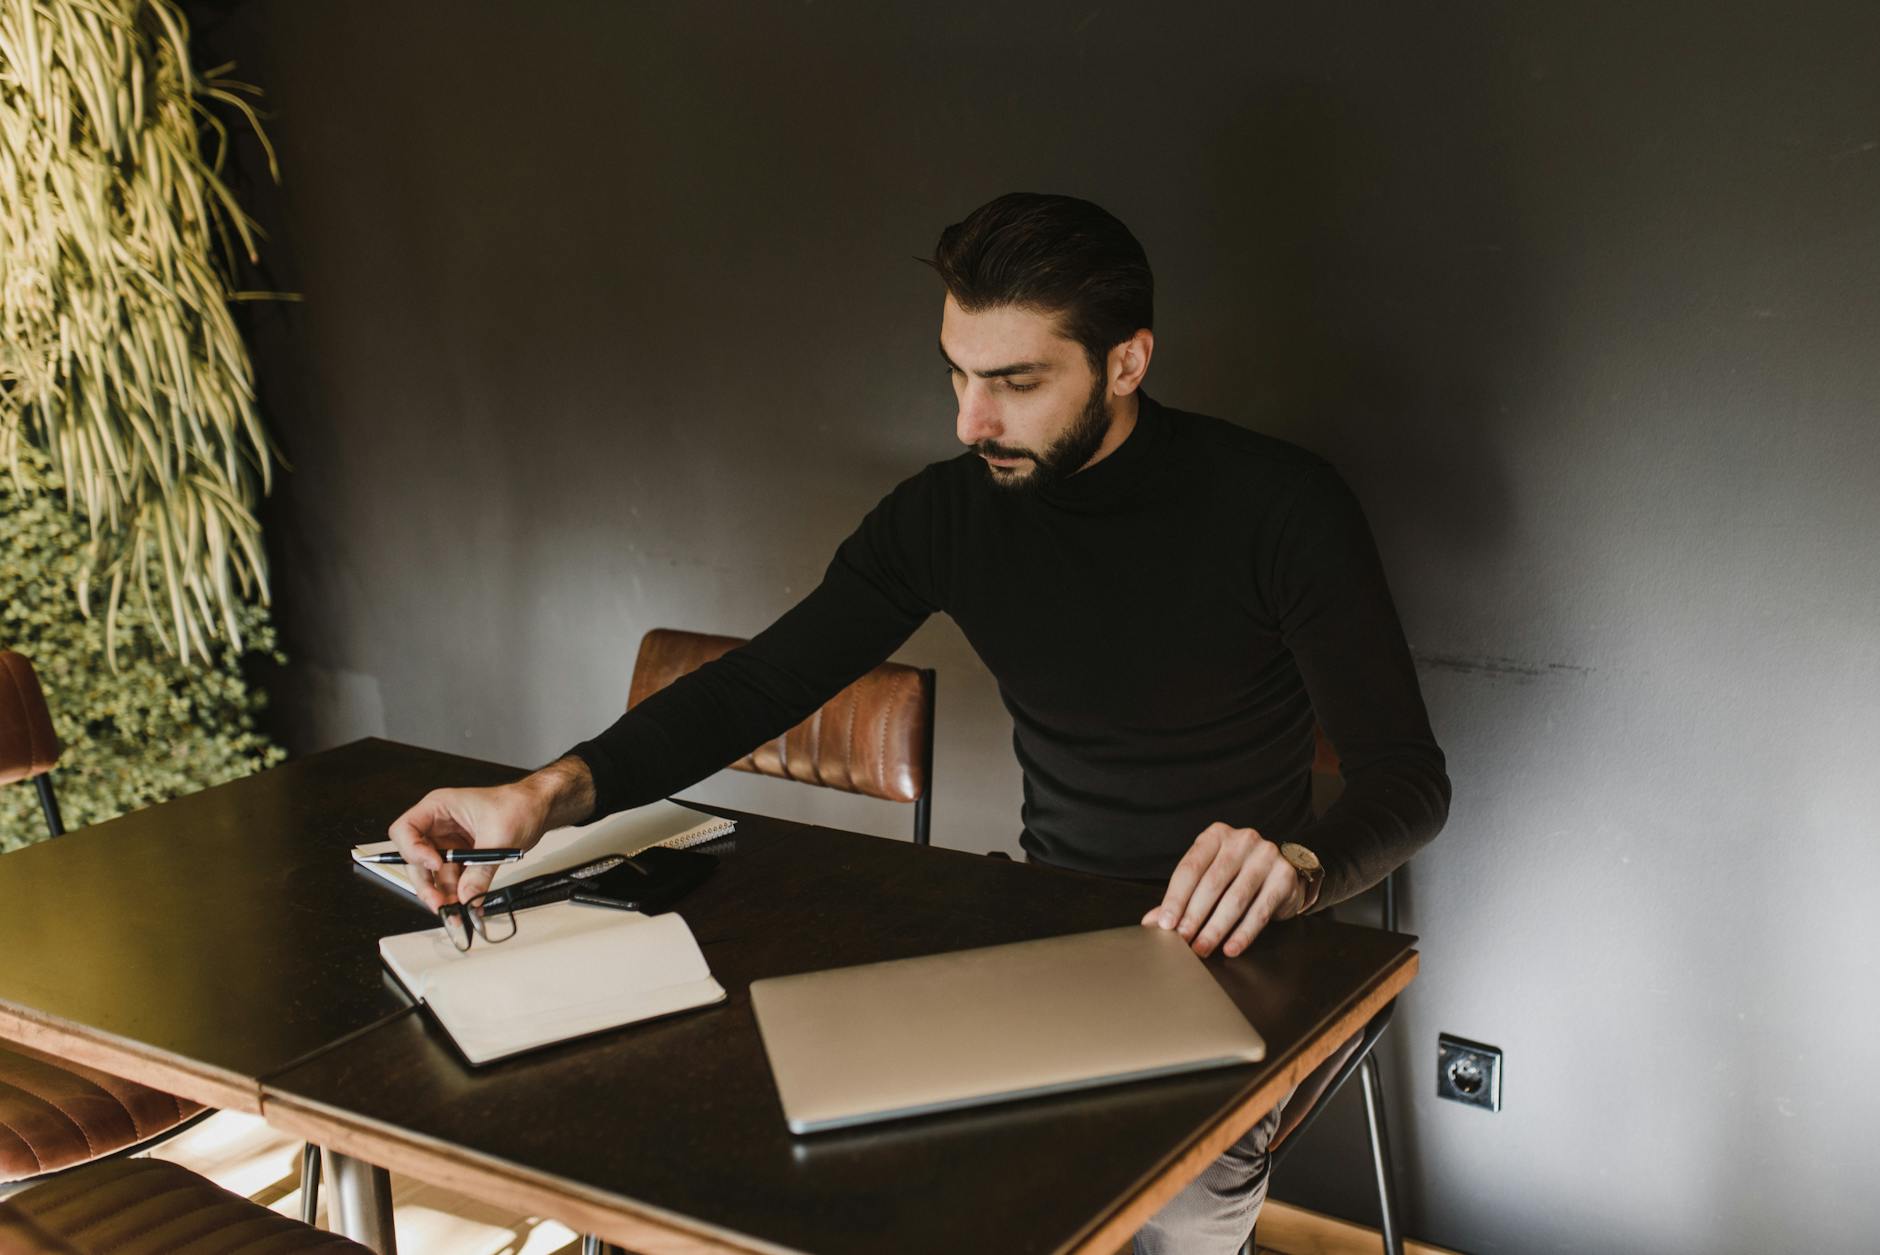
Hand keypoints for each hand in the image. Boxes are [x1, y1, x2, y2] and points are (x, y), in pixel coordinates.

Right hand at [387, 758, 593, 910]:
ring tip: (455, 912)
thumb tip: (466, 895)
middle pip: (414, 859)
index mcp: (439, 807)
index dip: (413, 850)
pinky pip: (452, 879)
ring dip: (443, 895)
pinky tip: (468, 905)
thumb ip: (481, 869)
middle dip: (426, 884)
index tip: (434, 865)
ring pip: (433, 874)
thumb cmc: (518, 805)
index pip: (405, 830)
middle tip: (440, 904)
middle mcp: (438, 825)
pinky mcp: (461, 857)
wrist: (539, 809)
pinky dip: (458, 893)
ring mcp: (448, 842)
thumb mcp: (499, 837)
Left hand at [1141, 822, 1300, 957]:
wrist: (1283, 871)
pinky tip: (1231, 948)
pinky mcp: (1284, 876)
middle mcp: (1241, 840)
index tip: (1165, 924)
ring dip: (1216, 928)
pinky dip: (1243, 933)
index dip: (1175, 898)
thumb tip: (1151, 922)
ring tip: (1202, 948)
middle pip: (1211, 883)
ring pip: (1235, 898)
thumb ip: (1182, 897)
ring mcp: (1265, 856)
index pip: (1190, 868)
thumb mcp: (1208, 877)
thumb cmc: (1237, 874)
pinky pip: (1260, 910)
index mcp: (1216, 835)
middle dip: (1194, 916)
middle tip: (1183, 940)